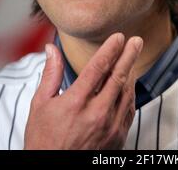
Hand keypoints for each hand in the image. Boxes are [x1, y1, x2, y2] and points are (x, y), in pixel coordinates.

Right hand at [24, 33, 142, 149]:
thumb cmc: (44, 140)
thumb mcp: (40, 105)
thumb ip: (51, 74)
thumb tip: (52, 49)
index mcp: (76, 102)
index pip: (99, 67)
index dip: (111, 49)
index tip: (118, 37)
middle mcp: (96, 113)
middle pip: (118, 77)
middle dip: (129, 55)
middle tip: (136, 41)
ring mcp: (109, 127)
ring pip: (127, 93)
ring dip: (131, 73)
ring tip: (133, 58)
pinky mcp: (117, 138)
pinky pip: (129, 110)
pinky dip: (130, 94)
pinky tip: (129, 85)